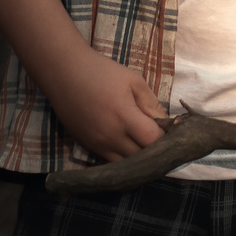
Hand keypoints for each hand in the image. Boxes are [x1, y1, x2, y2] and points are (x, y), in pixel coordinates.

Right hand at [34, 47, 169, 162]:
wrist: (63, 71)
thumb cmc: (101, 71)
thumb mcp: (133, 80)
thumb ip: (151, 104)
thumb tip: (166, 124)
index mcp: (124, 117)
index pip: (153, 141)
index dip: (166, 140)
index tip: (172, 133)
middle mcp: (110, 136)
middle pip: (141, 158)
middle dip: (154, 151)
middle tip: (161, 141)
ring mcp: (97, 144)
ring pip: (125, 165)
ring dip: (138, 158)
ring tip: (145, 145)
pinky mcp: (86, 146)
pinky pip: (110, 161)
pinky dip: (122, 157)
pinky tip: (128, 146)